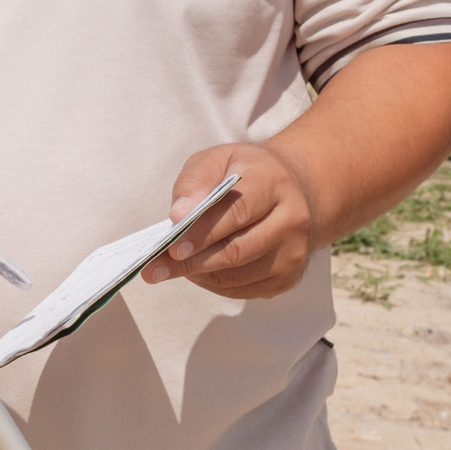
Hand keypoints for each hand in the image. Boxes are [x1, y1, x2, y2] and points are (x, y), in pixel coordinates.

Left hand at [143, 143, 321, 298]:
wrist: (290, 190)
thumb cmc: (245, 173)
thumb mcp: (217, 160)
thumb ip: (196, 181)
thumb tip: (178, 215)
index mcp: (274, 183)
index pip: (237, 212)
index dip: (202, 232)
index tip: (172, 247)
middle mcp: (292, 220)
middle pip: (237, 250)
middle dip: (192, 261)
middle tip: (156, 268)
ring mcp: (294, 252)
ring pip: (238, 275)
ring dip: (199, 275)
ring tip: (169, 268)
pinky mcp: (288, 277)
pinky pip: (244, 290)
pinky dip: (214, 284)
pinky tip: (196, 271)